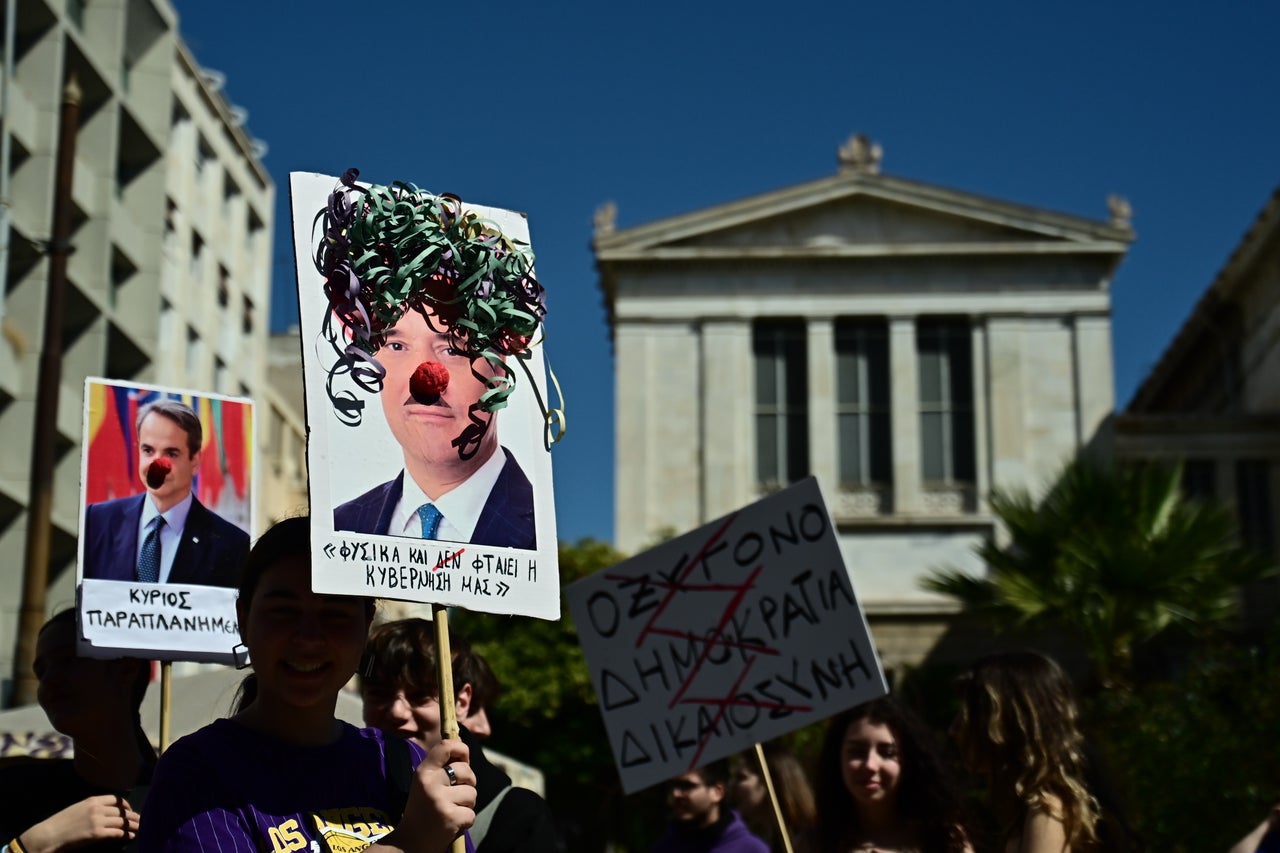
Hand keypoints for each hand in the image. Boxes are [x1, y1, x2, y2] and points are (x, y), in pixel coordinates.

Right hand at [17, 794, 139, 852]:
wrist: (49, 835)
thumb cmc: (60, 823)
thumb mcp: (77, 808)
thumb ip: (92, 807)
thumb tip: (105, 812)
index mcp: (92, 800)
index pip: (116, 799)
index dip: (126, 805)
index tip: (130, 810)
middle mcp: (97, 808)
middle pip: (121, 811)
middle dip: (132, 816)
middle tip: (139, 819)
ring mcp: (98, 820)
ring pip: (122, 821)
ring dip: (132, 825)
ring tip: (139, 827)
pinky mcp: (97, 833)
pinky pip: (117, 832)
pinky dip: (125, 834)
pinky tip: (130, 836)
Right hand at [383, 738, 475, 852]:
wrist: (409, 843)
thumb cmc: (422, 810)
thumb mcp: (426, 784)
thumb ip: (442, 767)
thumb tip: (463, 746)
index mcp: (423, 771)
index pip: (446, 745)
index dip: (462, 749)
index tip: (464, 759)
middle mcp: (430, 782)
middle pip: (467, 771)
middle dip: (468, 783)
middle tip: (454, 796)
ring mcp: (440, 800)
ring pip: (472, 793)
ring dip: (466, 804)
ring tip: (450, 810)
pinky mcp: (450, 817)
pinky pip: (471, 813)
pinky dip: (465, 821)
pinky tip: (451, 824)